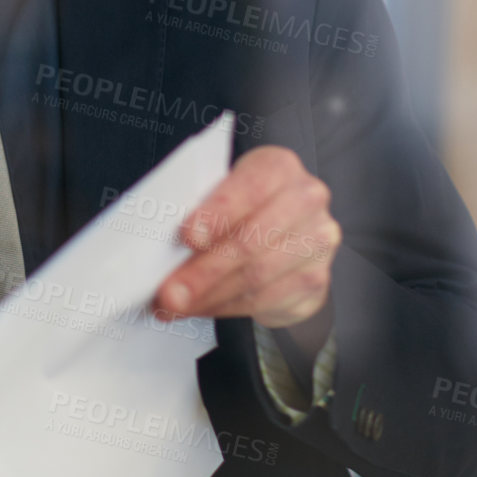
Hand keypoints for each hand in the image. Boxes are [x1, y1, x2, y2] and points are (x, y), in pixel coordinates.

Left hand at [154, 145, 340, 341]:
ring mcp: (317, 241)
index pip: (248, 189)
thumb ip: (198, 208)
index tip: (187, 237)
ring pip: (257, 276)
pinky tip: (200, 309)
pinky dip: (225, 307)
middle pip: (251, 241)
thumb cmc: (241, 204)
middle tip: (168, 293)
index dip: (216, 215)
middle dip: (204, 271)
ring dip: (209, 295)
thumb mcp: (219, 192)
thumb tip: (159, 245)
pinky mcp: (315, 277)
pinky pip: (266, 299)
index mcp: (277, 167)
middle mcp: (306, 200)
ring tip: (174, 305)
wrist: (285, 229)